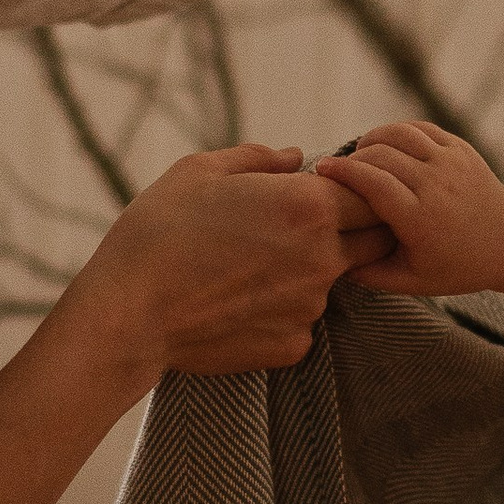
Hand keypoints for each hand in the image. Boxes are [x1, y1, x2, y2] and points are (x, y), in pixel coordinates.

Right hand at [68, 144, 389, 382]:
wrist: (128, 312)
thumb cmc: (158, 231)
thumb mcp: (200, 171)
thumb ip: (259, 159)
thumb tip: (295, 157)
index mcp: (309, 207)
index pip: (374, 194)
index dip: (357, 189)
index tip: (328, 188)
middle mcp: (323, 259)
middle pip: (375, 241)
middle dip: (355, 229)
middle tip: (302, 225)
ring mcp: (311, 308)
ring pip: (335, 282)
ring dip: (314, 270)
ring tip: (254, 265)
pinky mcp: (293, 346)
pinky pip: (304, 321)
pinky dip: (285, 309)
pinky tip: (241, 300)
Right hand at [313, 120, 503, 296]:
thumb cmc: (455, 266)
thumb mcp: (411, 282)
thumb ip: (368, 273)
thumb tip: (327, 258)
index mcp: (422, 219)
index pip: (373, 183)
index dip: (343, 172)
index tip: (321, 170)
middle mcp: (437, 185)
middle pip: (381, 155)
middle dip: (352, 158)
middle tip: (336, 169)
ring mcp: (452, 162)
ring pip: (399, 134)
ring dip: (371, 139)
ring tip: (359, 155)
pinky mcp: (460, 148)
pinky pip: (418, 128)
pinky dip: (394, 132)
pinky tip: (383, 146)